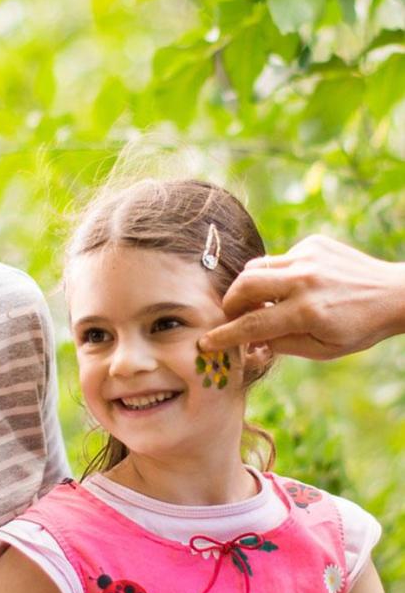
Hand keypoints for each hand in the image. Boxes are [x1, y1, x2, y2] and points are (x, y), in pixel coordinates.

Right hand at [200, 235, 404, 360]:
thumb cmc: (358, 328)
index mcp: (307, 312)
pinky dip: (278, 275)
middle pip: (246, 286)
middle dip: (230, 303)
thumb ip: (283, 344)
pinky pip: (280, 259)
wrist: (392, 294)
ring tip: (259, 302)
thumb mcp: (323, 349)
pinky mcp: (312, 243)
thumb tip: (251, 340)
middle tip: (232, 316)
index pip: (254, 324)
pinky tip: (295, 286)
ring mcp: (307, 257)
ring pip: (257, 268)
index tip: (207, 343)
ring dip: (249, 287)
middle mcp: (304, 280)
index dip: (226, 336)